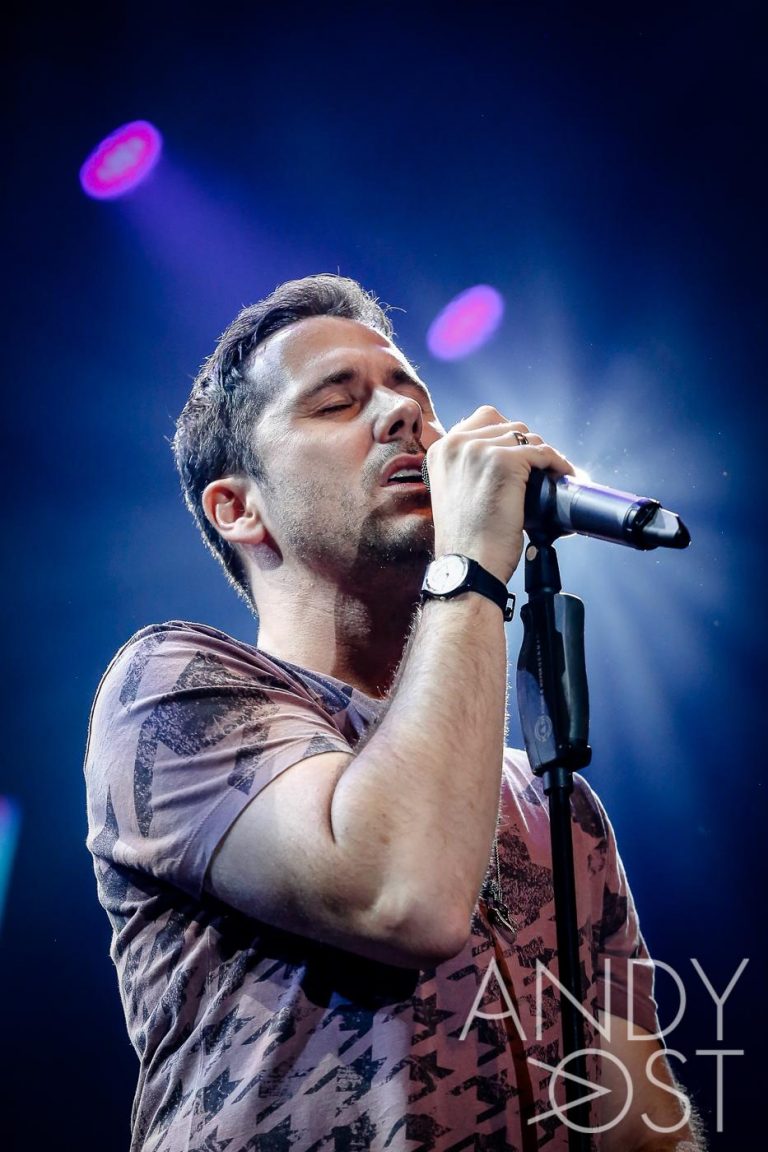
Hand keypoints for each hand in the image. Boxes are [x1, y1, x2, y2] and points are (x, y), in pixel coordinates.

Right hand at [424, 405, 573, 583]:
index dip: (507, 436)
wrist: (468, 566)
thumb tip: (508, 456)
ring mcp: (480, 450)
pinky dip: (558, 463)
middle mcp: (457, 444)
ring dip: (544, 455)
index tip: (522, 454)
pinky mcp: (505, 462)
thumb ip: (469, 469)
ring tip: (553, 474)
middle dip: (528, 446)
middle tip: (542, 468)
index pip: (484, 419)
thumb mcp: (455, 493)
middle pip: (508, 426)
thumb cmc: (466, 541)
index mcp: (441, 449)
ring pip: (528, 437)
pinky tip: (564, 476)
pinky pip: (543, 452)